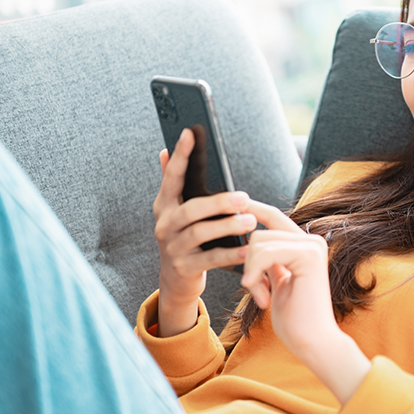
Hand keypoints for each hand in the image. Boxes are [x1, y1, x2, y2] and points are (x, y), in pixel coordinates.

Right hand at [153, 129, 257, 335]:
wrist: (176, 281)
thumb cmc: (185, 238)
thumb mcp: (176, 211)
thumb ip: (172, 183)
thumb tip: (163, 151)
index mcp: (165, 205)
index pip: (171, 176)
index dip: (181, 155)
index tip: (191, 132)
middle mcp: (165, 224)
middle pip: (191, 209)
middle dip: (218, 201)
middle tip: (244, 197)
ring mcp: (173, 247)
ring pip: (201, 233)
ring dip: (227, 225)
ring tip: (250, 221)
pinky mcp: (185, 268)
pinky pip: (211, 259)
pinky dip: (231, 255)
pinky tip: (248, 249)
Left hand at [240, 201, 370, 403]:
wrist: (312, 341)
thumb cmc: (294, 318)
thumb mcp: (275, 281)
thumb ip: (268, 259)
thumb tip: (250, 239)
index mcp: (304, 245)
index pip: (273, 218)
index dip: (252, 209)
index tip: (232, 202)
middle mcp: (311, 241)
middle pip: (258, 233)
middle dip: (248, 262)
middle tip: (255, 289)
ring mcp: (312, 246)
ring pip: (259, 242)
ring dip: (251, 272)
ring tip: (262, 296)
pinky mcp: (309, 256)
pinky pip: (266, 253)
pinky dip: (256, 274)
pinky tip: (262, 297)